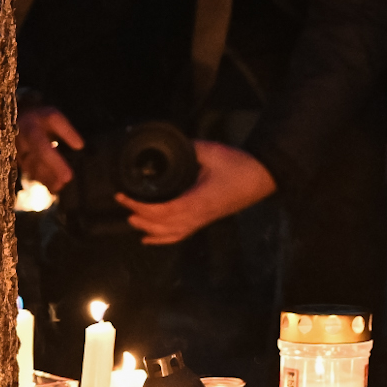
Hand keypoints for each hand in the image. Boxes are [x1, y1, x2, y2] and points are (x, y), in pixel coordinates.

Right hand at [17, 106, 84, 190]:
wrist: (18, 118)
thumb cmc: (40, 118)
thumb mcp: (54, 117)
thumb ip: (66, 130)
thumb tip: (80, 146)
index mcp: (29, 130)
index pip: (42, 149)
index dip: (55, 164)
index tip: (69, 176)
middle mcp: (21, 144)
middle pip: (36, 163)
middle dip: (51, 174)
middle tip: (65, 182)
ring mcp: (18, 154)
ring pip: (32, 171)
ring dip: (46, 180)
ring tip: (60, 187)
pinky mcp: (19, 161)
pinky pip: (31, 173)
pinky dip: (42, 180)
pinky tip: (53, 187)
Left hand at [120, 140, 273, 244]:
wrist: (262, 177)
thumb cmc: (238, 165)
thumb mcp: (211, 152)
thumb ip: (188, 149)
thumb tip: (168, 147)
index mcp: (196, 200)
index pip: (161, 209)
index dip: (140, 205)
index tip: (123, 195)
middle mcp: (197, 216)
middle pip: (161, 224)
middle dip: (140, 216)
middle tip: (124, 202)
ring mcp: (202, 221)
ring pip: (169, 233)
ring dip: (148, 228)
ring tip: (132, 220)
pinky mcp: (206, 221)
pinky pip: (181, 235)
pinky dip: (163, 239)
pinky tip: (150, 239)